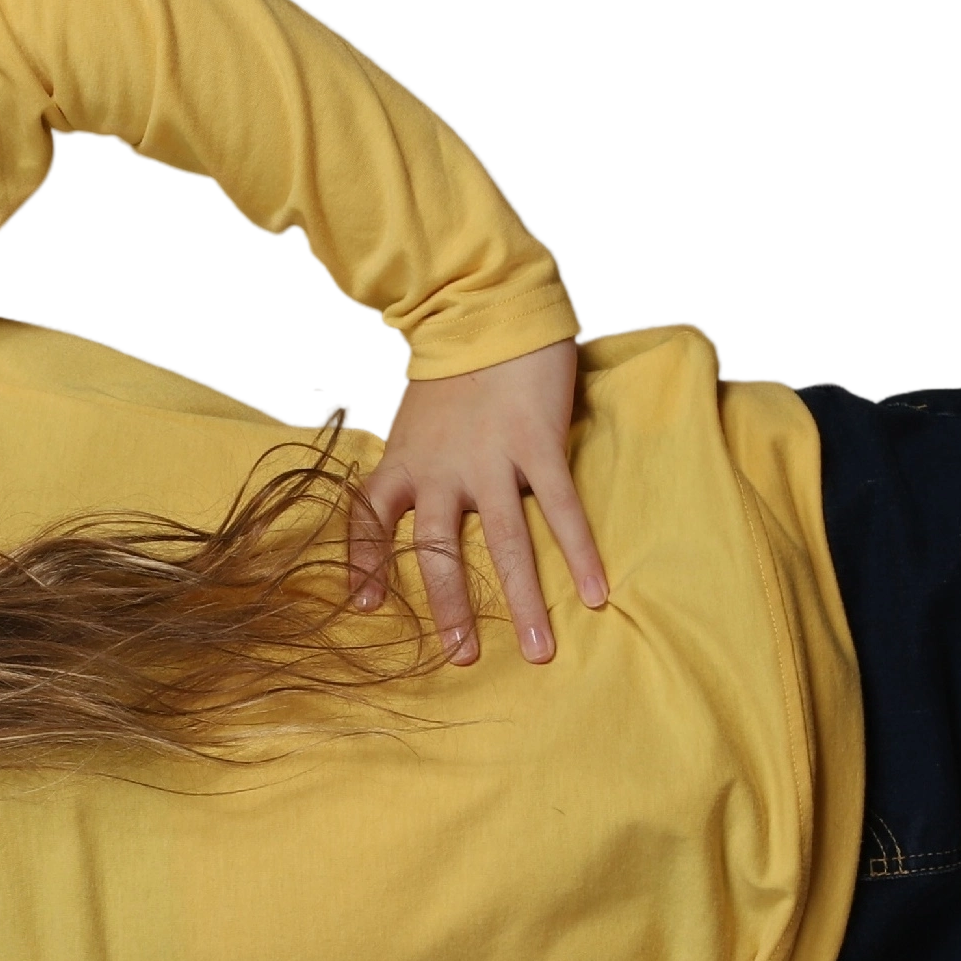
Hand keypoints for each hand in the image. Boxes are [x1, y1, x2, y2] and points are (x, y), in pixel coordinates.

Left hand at [346, 336, 608, 666]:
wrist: (487, 301)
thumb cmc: (455, 365)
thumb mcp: (415, 417)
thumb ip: (415, 461)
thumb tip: (416, 503)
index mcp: (402, 460)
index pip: (369, 519)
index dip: (363, 563)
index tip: (363, 607)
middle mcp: (440, 467)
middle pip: (437, 551)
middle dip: (451, 609)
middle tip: (461, 660)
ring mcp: (489, 457)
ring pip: (503, 543)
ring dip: (524, 601)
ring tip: (539, 651)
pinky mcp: (536, 441)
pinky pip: (559, 508)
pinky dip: (580, 551)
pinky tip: (597, 592)